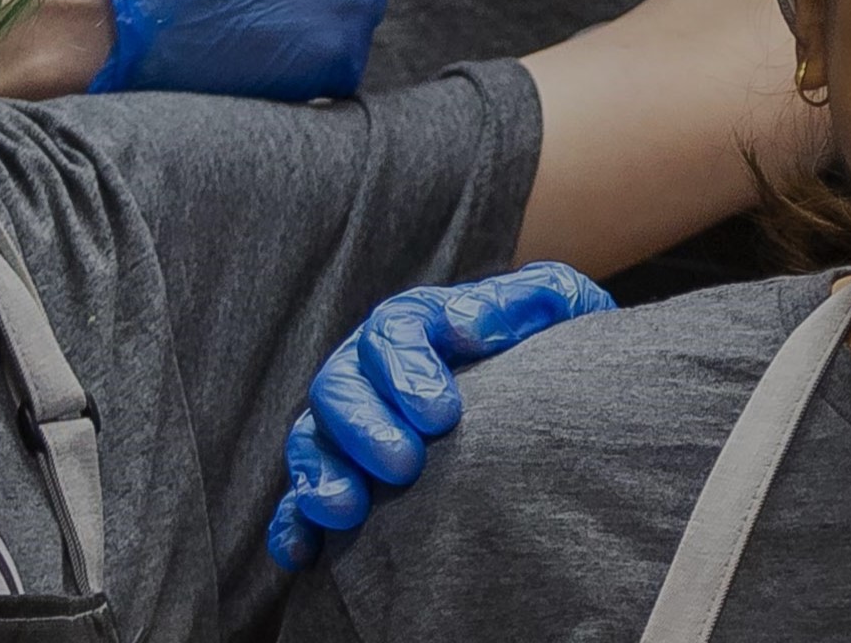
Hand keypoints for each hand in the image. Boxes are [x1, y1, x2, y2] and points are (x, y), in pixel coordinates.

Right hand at [262, 263, 612, 568]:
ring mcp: (347, 425)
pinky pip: (296, 500)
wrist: (546, 399)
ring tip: (346, 511)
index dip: (406, 369)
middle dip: (364, 426)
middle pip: (340, 386)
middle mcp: (369, 371)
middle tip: (403, 465)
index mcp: (417, 325)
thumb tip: (468, 324)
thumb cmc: (548, 349)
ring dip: (321, 474)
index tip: (442, 413)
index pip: (393, 332)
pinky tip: (302, 552)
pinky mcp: (339, 478)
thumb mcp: (556, 309)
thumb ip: (533, 298)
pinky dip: (294, 524)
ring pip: (311, 440)